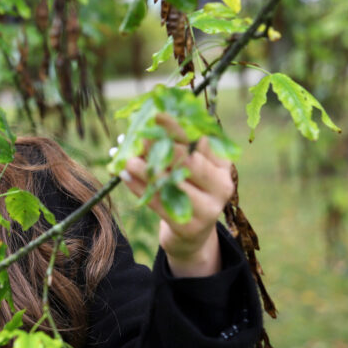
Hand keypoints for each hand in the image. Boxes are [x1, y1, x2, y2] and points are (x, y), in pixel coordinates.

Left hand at [120, 115, 235, 276]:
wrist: (192, 233)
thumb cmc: (189, 190)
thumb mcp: (194, 168)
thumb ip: (180, 146)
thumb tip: (151, 119)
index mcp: (224, 165)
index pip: (199, 141)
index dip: (177, 127)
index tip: (155, 114)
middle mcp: (221, 186)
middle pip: (188, 162)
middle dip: (161, 147)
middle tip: (138, 136)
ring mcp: (208, 209)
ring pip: (171, 183)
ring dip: (145, 168)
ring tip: (125, 158)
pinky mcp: (188, 227)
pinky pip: (159, 203)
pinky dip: (138, 187)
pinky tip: (123, 175)